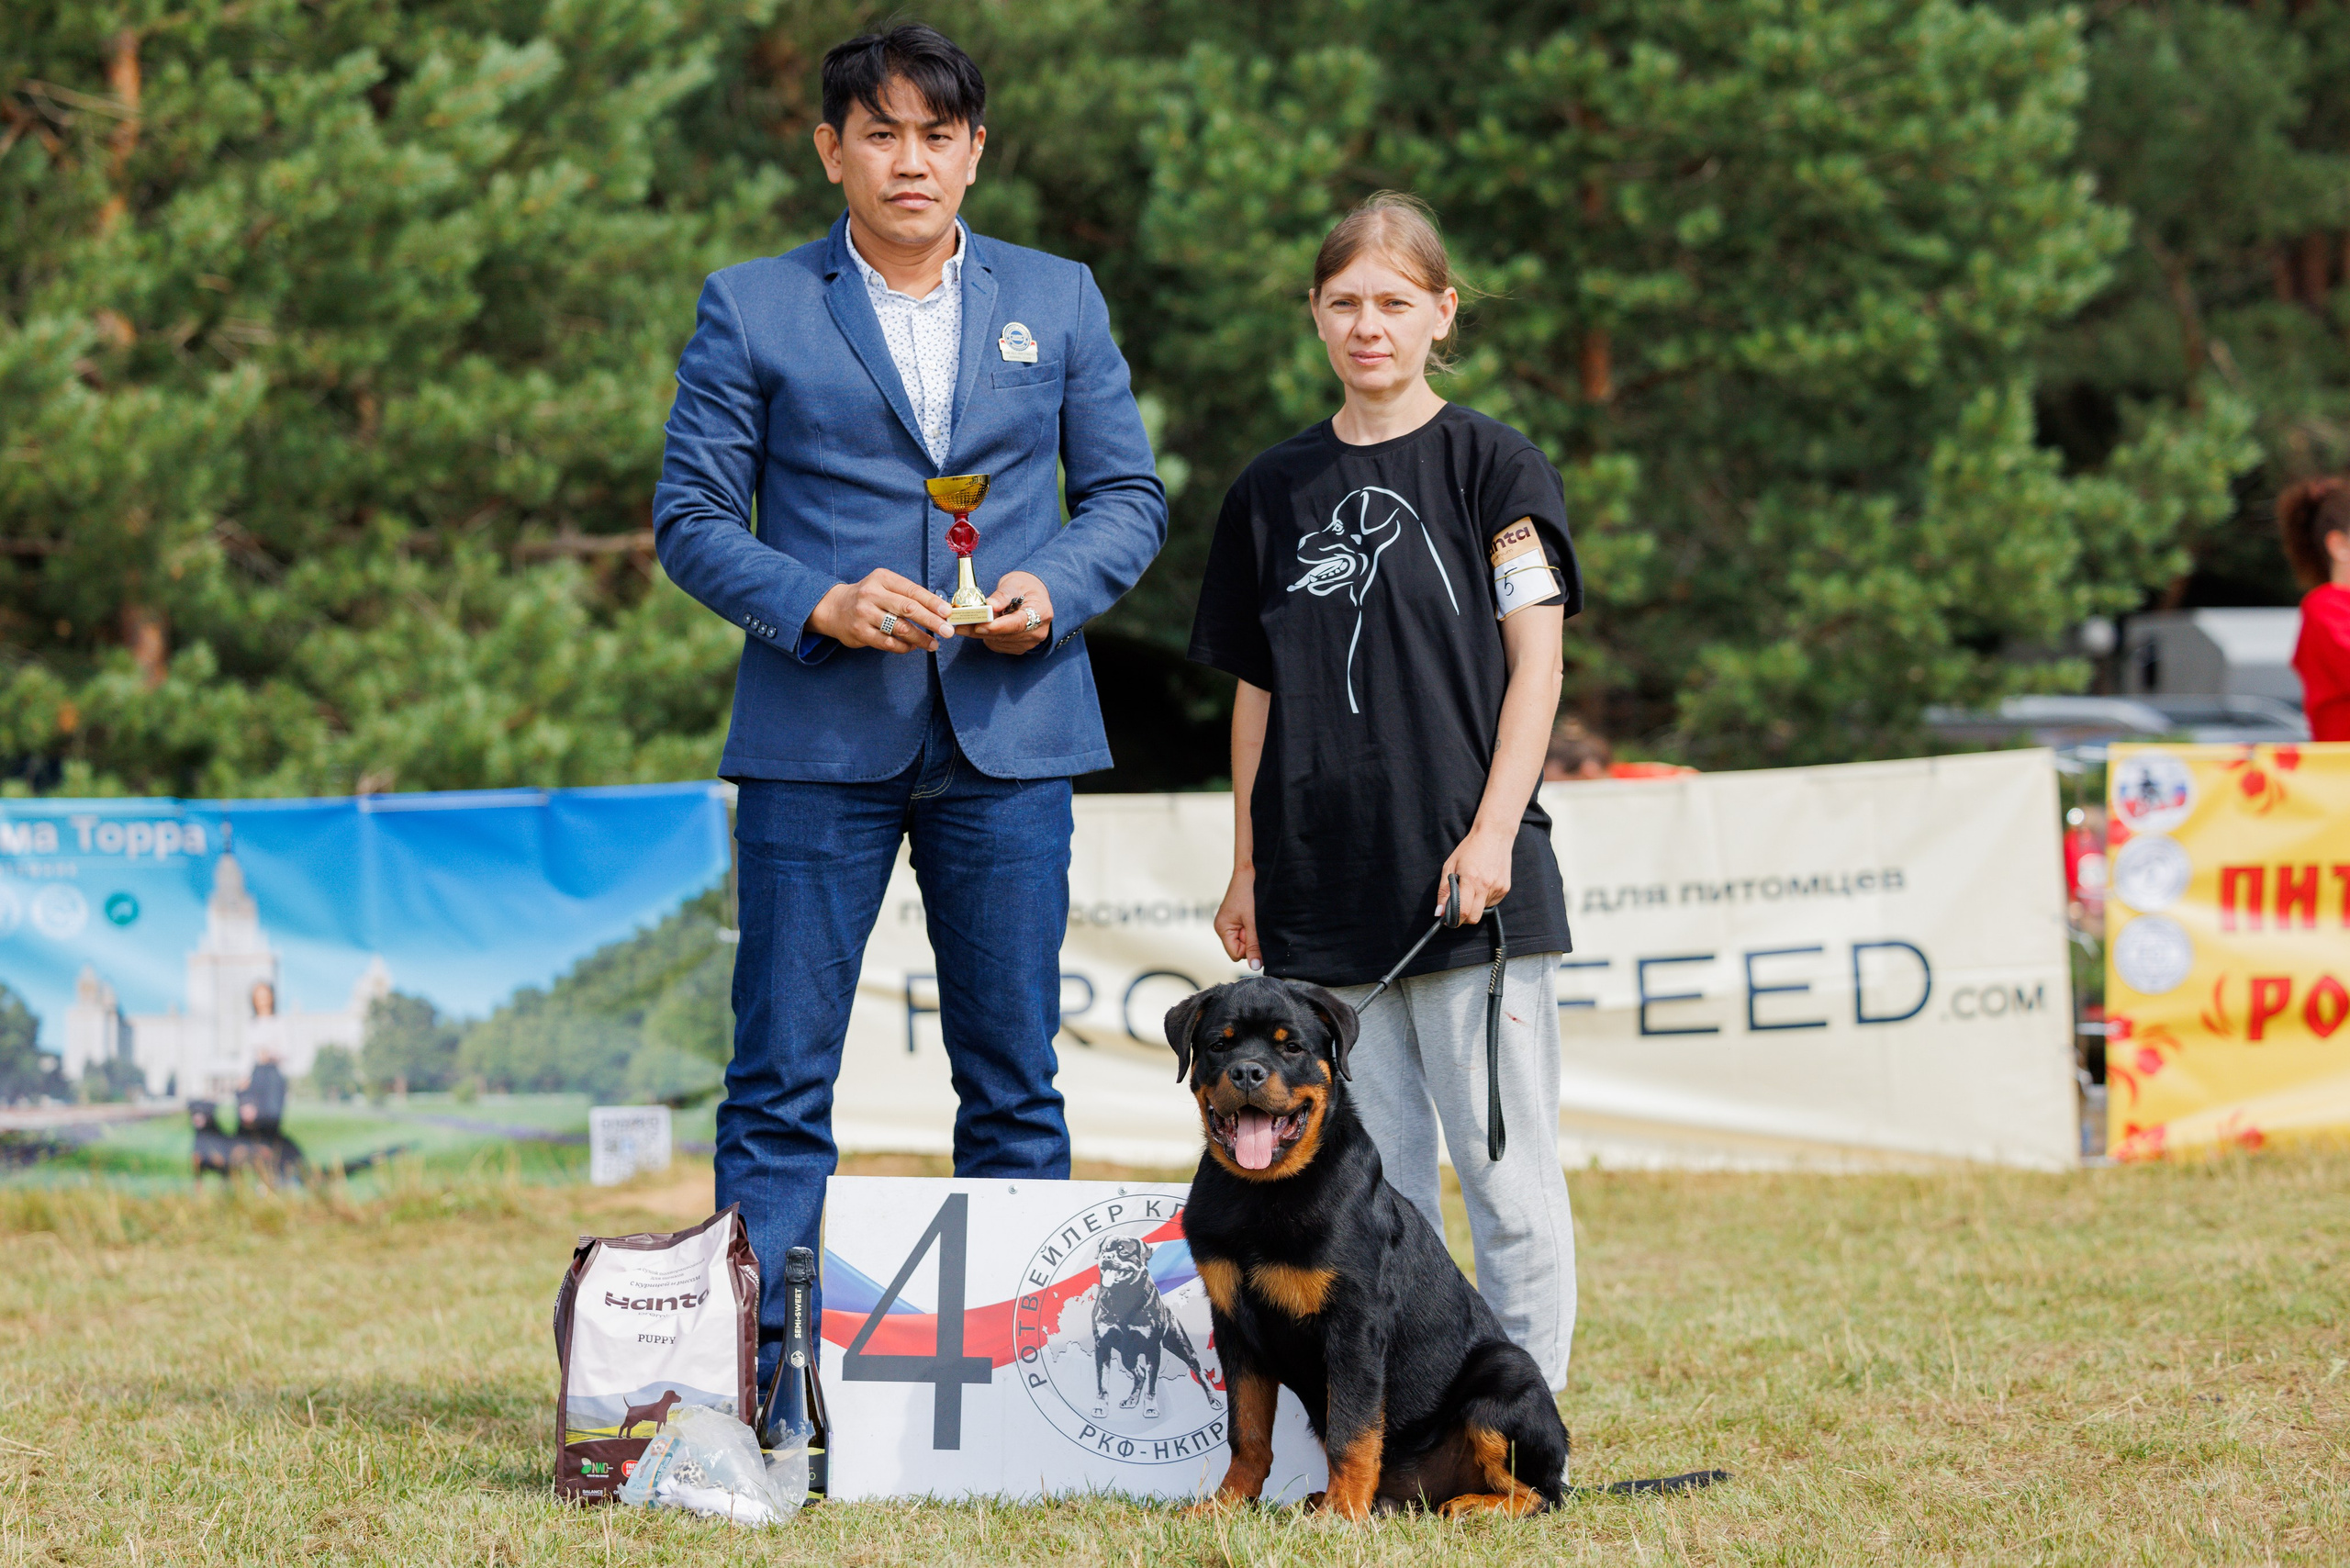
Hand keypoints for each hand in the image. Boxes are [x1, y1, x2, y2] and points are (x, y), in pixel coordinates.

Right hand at [808, 569, 951, 652]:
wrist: (834, 607)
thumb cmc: (869, 597)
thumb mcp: (885, 586)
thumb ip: (907, 594)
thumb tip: (939, 609)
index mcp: (882, 579)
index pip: (912, 591)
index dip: (932, 602)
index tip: (947, 613)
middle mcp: (872, 594)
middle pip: (908, 608)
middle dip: (931, 621)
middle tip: (948, 631)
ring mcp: (864, 613)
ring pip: (899, 628)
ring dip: (920, 638)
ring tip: (933, 644)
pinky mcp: (860, 632)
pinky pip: (888, 643)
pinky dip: (903, 647)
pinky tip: (912, 647)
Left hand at [959, 569, 1052, 653]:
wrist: (1032, 595)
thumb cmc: (1024, 586)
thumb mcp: (1014, 583)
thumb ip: (1002, 595)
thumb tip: (989, 606)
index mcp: (1042, 612)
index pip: (1018, 624)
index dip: (997, 626)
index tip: (979, 625)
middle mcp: (1038, 631)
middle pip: (1005, 635)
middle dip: (981, 629)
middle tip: (960, 623)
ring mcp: (1029, 642)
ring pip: (998, 642)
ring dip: (981, 632)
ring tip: (967, 621)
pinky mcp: (1019, 648)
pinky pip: (997, 645)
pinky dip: (986, 636)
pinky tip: (980, 625)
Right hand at [1215, 865, 1262, 969]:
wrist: (1249, 870)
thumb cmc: (1249, 892)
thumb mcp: (1254, 922)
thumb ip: (1254, 945)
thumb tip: (1255, 967)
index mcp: (1222, 929)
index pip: (1236, 954)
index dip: (1249, 949)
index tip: (1255, 933)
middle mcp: (1223, 927)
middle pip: (1241, 948)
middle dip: (1252, 940)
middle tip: (1256, 923)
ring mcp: (1230, 923)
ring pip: (1246, 939)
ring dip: (1254, 932)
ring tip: (1256, 917)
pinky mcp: (1237, 918)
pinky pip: (1247, 930)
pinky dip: (1254, 926)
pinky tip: (1255, 915)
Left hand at [1437, 826, 1512, 924]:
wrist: (1495, 835)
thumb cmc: (1469, 849)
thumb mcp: (1450, 865)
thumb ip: (1443, 891)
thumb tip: (1439, 912)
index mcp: (1471, 880)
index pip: (1463, 912)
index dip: (1453, 919)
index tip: (1448, 918)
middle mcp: (1486, 886)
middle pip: (1474, 918)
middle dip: (1463, 918)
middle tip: (1457, 907)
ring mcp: (1498, 888)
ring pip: (1482, 910)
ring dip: (1474, 904)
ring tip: (1472, 886)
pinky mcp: (1505, 889)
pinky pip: (1491, 903)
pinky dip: (1484, 899)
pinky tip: (1483, 883)